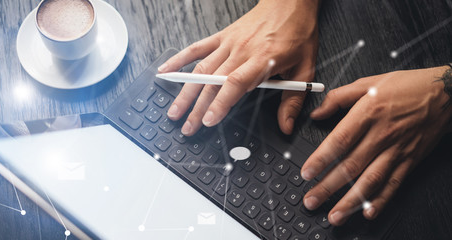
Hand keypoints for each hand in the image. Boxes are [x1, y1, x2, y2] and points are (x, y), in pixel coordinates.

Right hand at [158, 0, 319, 135]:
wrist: (290, 3)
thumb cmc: (297, 33)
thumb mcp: (305, 68)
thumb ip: (293, 100)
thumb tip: (286, 125)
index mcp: (262, 60)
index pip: (235, 84)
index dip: (219, 103)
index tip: (208, 120)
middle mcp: (241, 51)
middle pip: (213, 82)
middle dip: (197, 107)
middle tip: (187, 127)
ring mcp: (228, 43)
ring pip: (201, 69)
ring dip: (185, 91)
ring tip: (175, 110)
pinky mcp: (221, 36)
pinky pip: (196, 48)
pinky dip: (179, 59)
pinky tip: (166, 71)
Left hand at [301, 66, 451, 224]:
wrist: (447, 94)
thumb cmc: (408, 87)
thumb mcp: (369, 83)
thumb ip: (338, 97)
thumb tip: (316, 113)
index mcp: (368, 114)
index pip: (340, 141)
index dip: (321, 159)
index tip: (307, 173)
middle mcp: (382, 135)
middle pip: (350, 166)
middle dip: (328, 187)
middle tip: (311, 200)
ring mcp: (397, 150)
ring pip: (370, 180)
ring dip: (351, 201)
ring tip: (335, 215)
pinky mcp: (409, 161)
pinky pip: (394, 184)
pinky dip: (381, 200)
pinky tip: (368, 212)